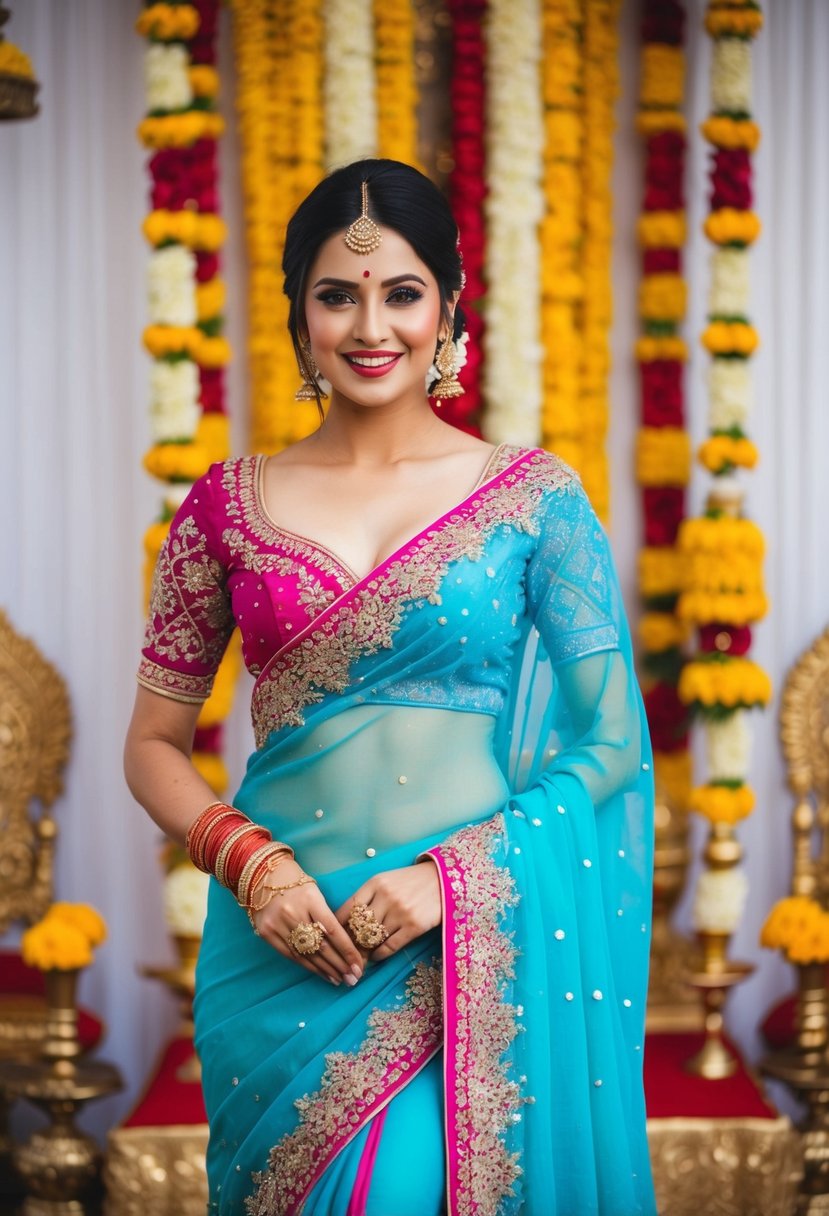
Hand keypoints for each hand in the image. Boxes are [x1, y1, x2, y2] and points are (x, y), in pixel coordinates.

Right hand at [250, 860, 364, 986]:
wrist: (264, 876)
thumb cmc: (297, 884)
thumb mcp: (315, 893)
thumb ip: (327, 917)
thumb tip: (345, 946)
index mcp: (310, 899)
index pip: (333, 930)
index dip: (347, 951)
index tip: (359, 966)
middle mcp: (293, 913)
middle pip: (321, 946)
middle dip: (340, 965)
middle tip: (353, 978)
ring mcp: (278, 924)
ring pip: (307, 955)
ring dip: (326, 970)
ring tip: (340, 979)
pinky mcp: (267, 933)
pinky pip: (291, 956)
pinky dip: (308, 967)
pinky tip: (322, 974)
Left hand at [336, 861, 441, 963]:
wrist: (442, 879)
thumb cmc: (409, 882)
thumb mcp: (386, 880)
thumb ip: (367, 897)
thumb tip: (347, 922)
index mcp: (375, 883)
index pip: (348, 907)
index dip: (338, 925)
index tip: (333, 936)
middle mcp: (386, 897)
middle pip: (359, 926)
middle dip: (350, 942)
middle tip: (345, 952)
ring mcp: (400, 912)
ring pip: (373, 938)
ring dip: (364, 950)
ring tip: (360, 956)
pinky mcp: (414, 926)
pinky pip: (390, 946)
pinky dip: (380, 955)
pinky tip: (376, 956)